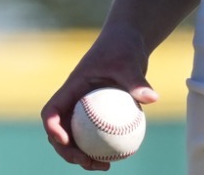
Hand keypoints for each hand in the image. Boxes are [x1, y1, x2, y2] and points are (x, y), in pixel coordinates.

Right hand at [40, 29, 158, 169]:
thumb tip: (151, 98)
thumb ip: (136, 80)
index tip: (66, 141)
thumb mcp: (129, 62)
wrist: (129, 41)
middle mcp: (74, 100)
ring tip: (105, 167)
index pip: (51, 111)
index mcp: (71, 88)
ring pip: (79, 138)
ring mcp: (85, 108)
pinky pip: (98, 134)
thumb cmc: (123, 46)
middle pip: (61, 132)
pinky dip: (105, 147)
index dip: (53, 129)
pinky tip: (121, 157)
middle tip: (89, 162)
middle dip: (68, 152)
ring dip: (85, 155)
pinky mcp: (99, 112)